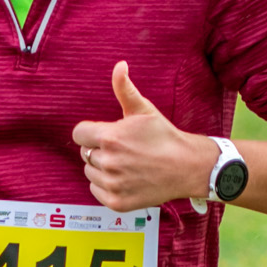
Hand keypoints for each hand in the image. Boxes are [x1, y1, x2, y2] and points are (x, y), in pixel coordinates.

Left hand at [72, 62, 211, 210]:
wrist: (187, 167)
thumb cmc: (164, 136)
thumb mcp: (144, 109)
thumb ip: (124, 88)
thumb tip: (119, 65)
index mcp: (110, 137)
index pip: (79, 134)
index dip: (90, 132)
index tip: (106, 134)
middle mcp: (108, 162)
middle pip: (85, 153)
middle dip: (98, 149)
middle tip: (122, 150)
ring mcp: (112, 184)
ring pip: (90, 172)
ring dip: (101, 168)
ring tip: (125, 164)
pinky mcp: (116, 201)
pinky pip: (96, 190)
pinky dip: (105, 186)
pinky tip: (124, 178)